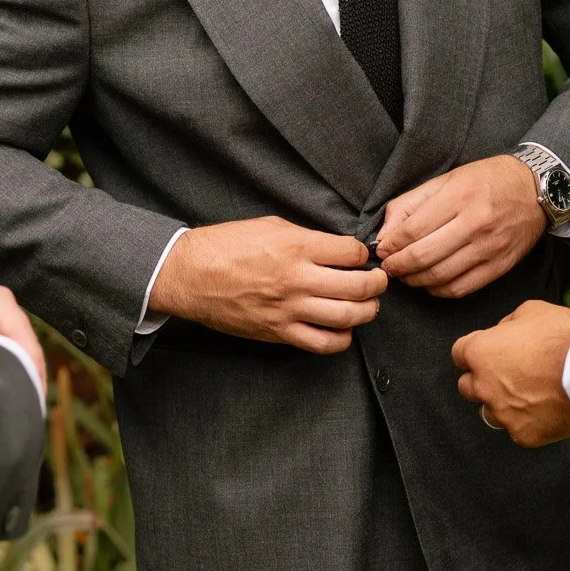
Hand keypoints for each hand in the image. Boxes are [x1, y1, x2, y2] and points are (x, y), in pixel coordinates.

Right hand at [149, 217, 384, 354]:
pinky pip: (322, 344)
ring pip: (348, 317)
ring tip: (367, 304)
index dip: (363, 254)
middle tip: (378, 280)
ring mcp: (289, 309)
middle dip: (378, 284)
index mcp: (296, 246)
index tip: (361, 257)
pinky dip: (341, 339)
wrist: (190, 274)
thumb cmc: (226, 245)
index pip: (352, 253)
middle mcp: (297, 279)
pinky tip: (343, 329)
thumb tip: (336, 250)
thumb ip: (307, 238)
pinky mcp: (279, 332)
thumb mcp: (270, 226)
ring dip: (367, 311)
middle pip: (359, 287)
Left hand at [376, 154, 545, 297]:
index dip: (391, 245)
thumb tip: (385, 235)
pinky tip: (430, 283)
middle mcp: (475, 223)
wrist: (537, 188)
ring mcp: (490, 247)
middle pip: (423, 256)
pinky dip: (439, 291)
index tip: (382, 250)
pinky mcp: (500, 266)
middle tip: (389, 267)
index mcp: (459, 196)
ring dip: (415, 281)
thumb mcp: (446, 180)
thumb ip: (410, 205)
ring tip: (406, 275)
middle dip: (398, 266)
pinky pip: (462, 288)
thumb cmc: (488, 180)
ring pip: (440, 276)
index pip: (413, 230)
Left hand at [451, 301, 569, 447]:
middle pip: (467, 386)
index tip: (488, 350)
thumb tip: (503, 332)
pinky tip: (544, 410)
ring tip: (526, 394)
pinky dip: (527, 421)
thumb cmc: (563, 338)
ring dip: (501, 403)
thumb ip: (508, 323)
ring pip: (490, 412)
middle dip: (482, 379)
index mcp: (480, 352)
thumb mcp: (532, 311)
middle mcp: (484, 386)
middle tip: (507, 372)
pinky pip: (518, 430)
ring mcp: (503, 414)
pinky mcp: (524, 434)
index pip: (459, 353)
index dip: (474, 349)